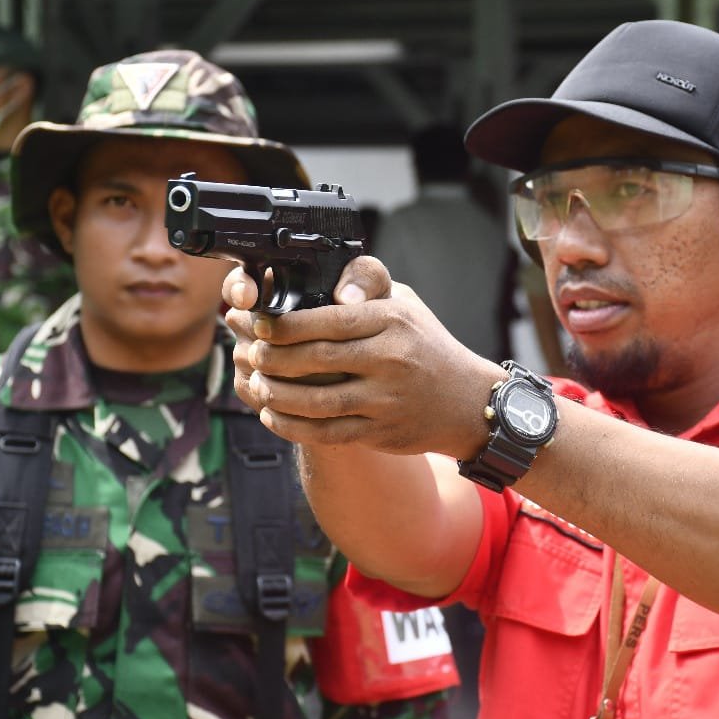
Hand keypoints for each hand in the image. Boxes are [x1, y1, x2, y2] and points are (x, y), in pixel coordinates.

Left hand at [222, 259, 505, 459]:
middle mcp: (391, 359)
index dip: (285, 325)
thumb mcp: (404, 303)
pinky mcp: (381, 432)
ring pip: (317, 401)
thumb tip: (328, 287)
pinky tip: (274, 416)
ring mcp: (386, 400)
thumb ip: (366, 286)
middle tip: (251, 353)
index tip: (260, 324)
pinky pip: (327, 432)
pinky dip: (293, 427)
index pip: (328, 320)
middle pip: (316, 359)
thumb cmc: (426, 345)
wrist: (467, 402)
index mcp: (392, 321)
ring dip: (277, 395)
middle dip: (273, 358)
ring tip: (258, 384)